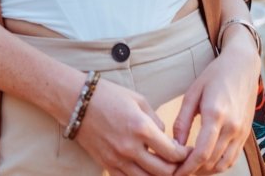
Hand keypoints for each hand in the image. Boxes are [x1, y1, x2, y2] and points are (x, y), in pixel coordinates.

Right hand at [74, 78, 189, 175]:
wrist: (77, 101)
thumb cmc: (108, 95)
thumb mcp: (139, 100)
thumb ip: (156, 121)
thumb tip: (166, 139)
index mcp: (141, 128)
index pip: (172, 152)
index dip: (184, 155)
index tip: (187, 151)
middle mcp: (130, 147)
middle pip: (163, 172)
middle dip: (176, 168)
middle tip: (180, 162)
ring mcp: (117, 159)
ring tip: (164, 167)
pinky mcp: (106, 165)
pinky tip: (145, 170)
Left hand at [170, 46, 259, 174]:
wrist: (243, 66)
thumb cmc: (214, 75)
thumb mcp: (193, 93)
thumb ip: (183, 120)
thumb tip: (173, 144)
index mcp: (215, 114)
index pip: (201, 153)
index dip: (187, 167)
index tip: (173, 173)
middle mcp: (232, 126)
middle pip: (211, 162)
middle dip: (193, 171)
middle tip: (176, 172)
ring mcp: (241, 132)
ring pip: (223, 164)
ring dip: (206, 171)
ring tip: (189, 169)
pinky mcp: (246, 134)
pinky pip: (232, 158)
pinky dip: (218, 165)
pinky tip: (205, 163)